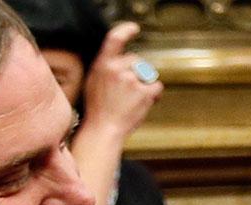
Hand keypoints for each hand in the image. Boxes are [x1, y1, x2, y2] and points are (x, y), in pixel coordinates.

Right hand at [81, 22, 162, 139]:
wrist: (104, 128)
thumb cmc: (98, 108)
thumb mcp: (94, 81)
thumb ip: (106, 67)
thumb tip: (119, 60)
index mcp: (103, 64)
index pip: (114, 39)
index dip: (126, 30)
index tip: (134, 29)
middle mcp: (117, 69)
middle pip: (137, 60)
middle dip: (137, 72)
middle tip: (128, 91)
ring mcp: (131, 80)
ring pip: (147, 74)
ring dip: (145, 84)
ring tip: (133, 99)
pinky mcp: (144, 92)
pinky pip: (156, 86)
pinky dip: (154, 94)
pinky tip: (143, 103)